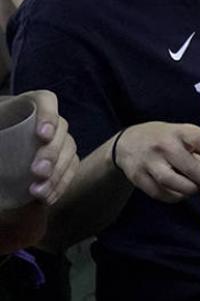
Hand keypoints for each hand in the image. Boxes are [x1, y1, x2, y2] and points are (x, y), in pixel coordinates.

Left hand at [20, 90, 77, 204]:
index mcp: (27, 105)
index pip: (46, 101)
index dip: (48, 116)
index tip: (41, 135)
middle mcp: (49, 120)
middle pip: (61, 131)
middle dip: (51, 153)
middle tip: (37, 172)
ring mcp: (59, 139)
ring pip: (69, 152)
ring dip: (57, 174)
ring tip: (38, 193)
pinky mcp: (62, 158)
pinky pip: (70, 169)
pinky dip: (61, 184)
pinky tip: (47, 198)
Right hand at [113, 123, 199, 202]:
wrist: (129, 142)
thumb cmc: (170, 139)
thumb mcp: (193, 136)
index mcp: (181, 132)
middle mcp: (165, 146)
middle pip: (189, 167)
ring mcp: (149, 162)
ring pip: (172, 183)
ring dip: (190, 190)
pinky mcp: (138, 177)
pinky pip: (159, 193)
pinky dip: (174, 196)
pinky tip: (181, 193)